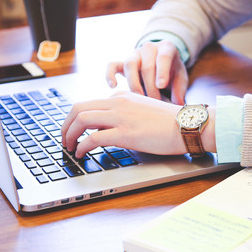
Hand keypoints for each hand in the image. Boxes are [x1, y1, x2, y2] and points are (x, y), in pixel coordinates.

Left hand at [61, 91, 186, 157]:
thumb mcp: (142, 111)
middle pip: (78, 108)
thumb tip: (105, 129)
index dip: (75, 119)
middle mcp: (118, 103)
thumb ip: (123, 115)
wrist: (187, 125)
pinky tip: (81, 154)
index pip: (89, 104)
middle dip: (66, 125)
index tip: (73, 131)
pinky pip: (93, 138)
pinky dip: (82, 146)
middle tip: (64, 139)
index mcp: (122, 97)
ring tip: (69, 147)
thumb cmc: (170, 123)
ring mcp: (121, 117)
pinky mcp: (125, 133)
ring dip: (69, 135)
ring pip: (82, 120)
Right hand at [106, 40, 187, 104]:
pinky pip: (112, 65)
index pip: (163, 57)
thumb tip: (178, 104)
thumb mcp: (181, 77)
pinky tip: (113, 86)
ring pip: (130, 65)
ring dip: (134, 84)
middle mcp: (149, 48)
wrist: (161, 62)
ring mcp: (135, 54)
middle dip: (150, 87)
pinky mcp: (123, 62)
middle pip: (147, 66)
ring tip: (140, 99)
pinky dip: (110, 74)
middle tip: (155, 102)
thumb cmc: (172, 71)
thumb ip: (180, 89)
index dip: (162, 71)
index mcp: (166, 48)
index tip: (161, 85)